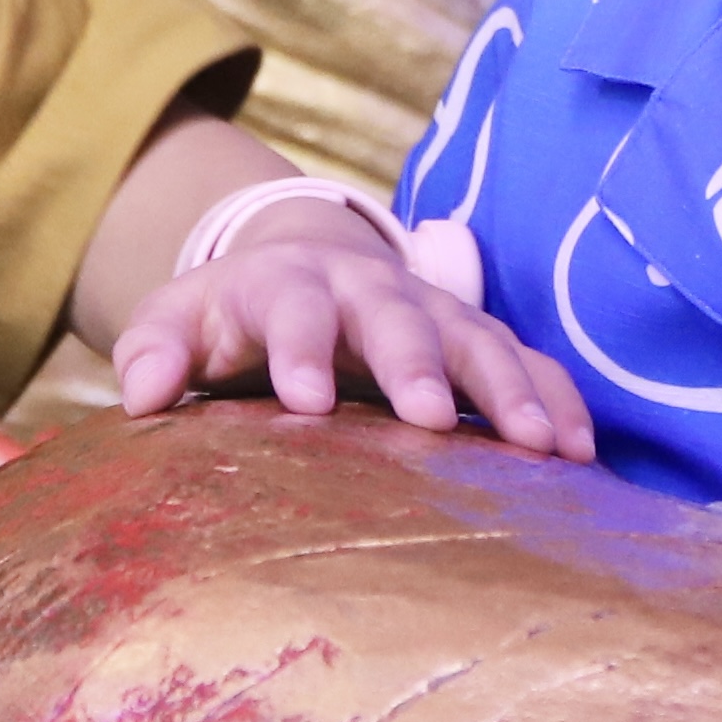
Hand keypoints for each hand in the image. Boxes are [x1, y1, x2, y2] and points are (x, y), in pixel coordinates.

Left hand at [105, 207, 597, 456]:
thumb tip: (139, 395)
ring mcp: (431, 310)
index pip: (294, 309)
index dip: (302, 349)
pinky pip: (527, 362)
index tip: (308, 402)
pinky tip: (582, 454)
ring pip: (478, 338)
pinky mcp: (473, 339)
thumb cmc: (229, 318)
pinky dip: (558, 399)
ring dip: (509, 389)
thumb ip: (153, 350)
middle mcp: (371, 288)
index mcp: (290, 282)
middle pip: (398, 317)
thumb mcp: (177, 321)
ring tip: (539, 447)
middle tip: (429, 419)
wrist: (298, 266)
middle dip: (416, 364)